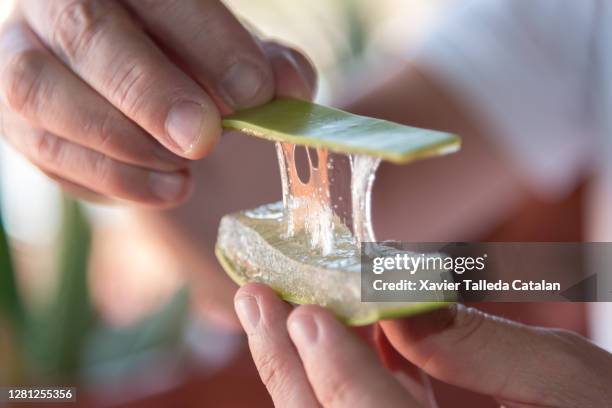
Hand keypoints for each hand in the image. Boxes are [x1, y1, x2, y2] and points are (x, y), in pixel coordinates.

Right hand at [0, 0, 314, 205]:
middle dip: (150, 93)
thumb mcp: (238, 54)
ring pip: (42, 94)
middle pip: (88, 34)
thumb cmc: (192, 59)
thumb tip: (286, 91)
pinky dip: (105, 179)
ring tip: (184, 178)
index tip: (253, 94)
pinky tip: (160, 189)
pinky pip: (42, 150)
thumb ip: (268, 66)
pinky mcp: (15, 116)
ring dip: (120, 145)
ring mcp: (24, 55)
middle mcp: (59, 3)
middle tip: (201, 140)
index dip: (209, 43)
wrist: (134, 78)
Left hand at [234, 283, 611, 406]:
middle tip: (256, 301)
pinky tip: (328, 328)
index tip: (308, 315)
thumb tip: (396, 301)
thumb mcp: (570, 383)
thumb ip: (481, 348)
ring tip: (271, 310)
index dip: (342, 375)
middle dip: (291, 368)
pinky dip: (342, 373)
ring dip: (302, 367)